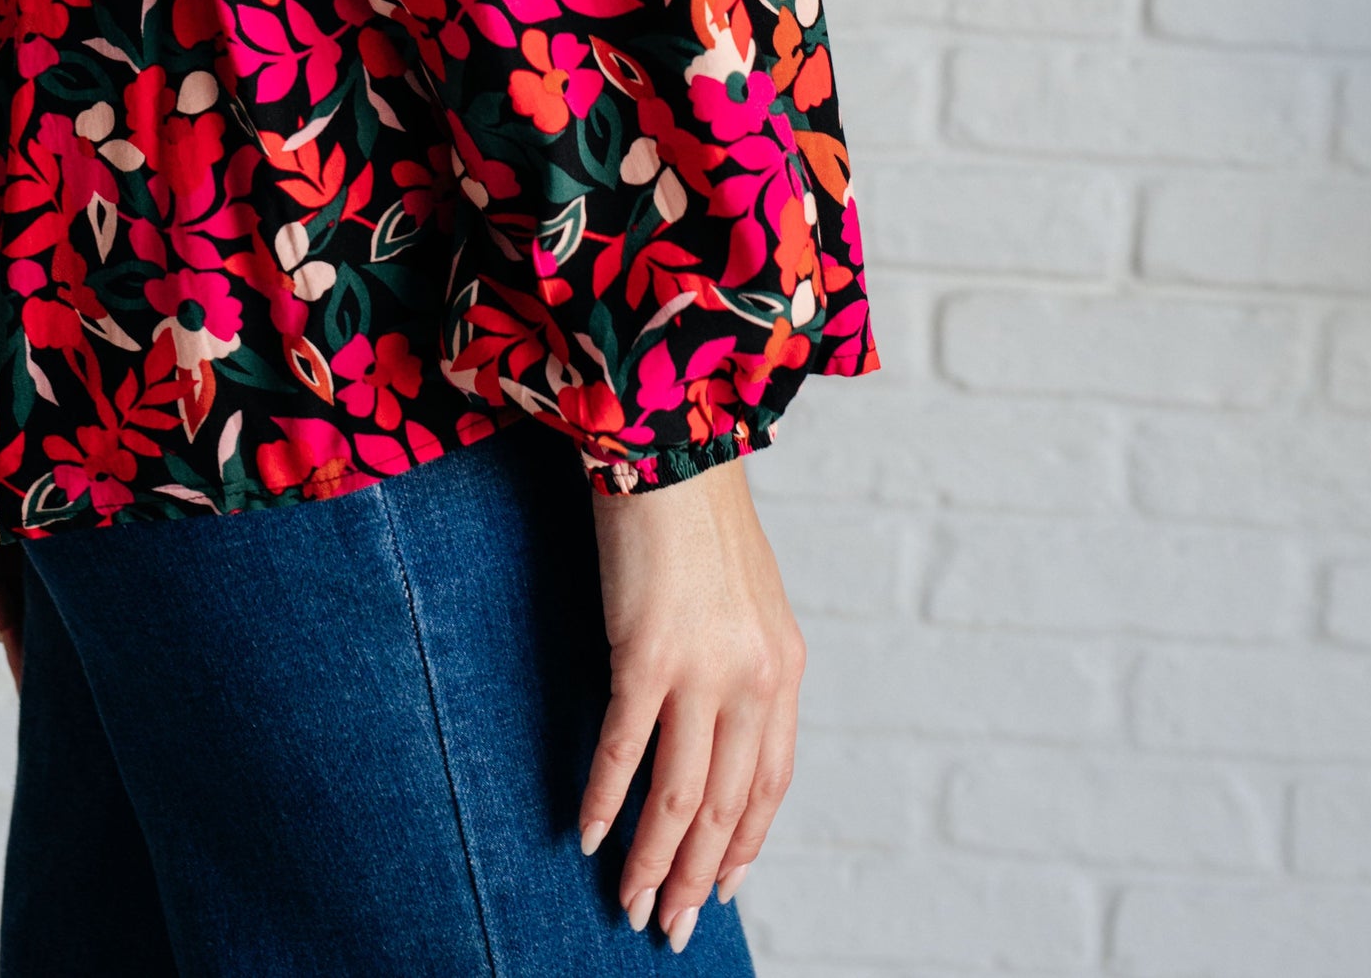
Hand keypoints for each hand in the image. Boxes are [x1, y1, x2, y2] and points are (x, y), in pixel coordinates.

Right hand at [579, 457, 802, 954]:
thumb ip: (743, 666)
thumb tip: (721, 730)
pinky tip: (588, 834)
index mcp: (782, 667)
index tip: (726, 886)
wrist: (669, 445)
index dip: (745, 844)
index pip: (769, 784)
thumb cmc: (699, 517)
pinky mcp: (645, 654)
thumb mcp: (748, 600)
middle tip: (673, 925)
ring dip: (654, 860)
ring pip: (678, 795)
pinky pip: (624, 749)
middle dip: (699, 875)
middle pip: (724, 805)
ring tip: (632, 903)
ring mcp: (700, 669)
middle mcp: (752, 678)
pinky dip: (606, 801)